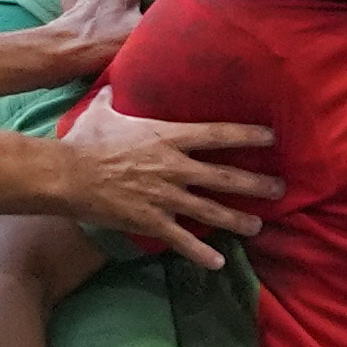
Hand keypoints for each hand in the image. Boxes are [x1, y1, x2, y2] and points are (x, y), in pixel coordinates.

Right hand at [58, 93, 277, 268]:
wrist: (67, 175)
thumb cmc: (86, 142)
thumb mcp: (102, 111)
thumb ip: (112, 97)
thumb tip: (107, 83)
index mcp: (167, 137)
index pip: (217, 134)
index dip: (247, 135)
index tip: (270, 137)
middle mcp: (174, 167)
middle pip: (225, 177)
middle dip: (256, 184)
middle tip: (279, 188)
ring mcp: (165, 197)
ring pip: (212, 211)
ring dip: (238, 220)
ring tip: (258, 226)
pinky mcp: (151, 222)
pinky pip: (183, 240)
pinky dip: (202, 253)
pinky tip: (219, 262)